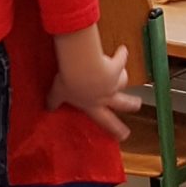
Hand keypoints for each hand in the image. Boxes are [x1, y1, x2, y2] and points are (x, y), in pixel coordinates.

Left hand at [49, 25, 139, 139]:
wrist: (83, 68)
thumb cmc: (69, 83)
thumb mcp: (57, 93)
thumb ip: (54, 101)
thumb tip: (48, 108)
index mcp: (93, 105)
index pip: (104, 120)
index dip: (114, 128)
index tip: (124, 135)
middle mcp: (106, 95)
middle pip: (123, 102)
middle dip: (131, 104)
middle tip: (137, 105)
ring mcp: (113, 81)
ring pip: (123, 82)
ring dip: (124, 79)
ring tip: (123, 75)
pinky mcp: (116, 66)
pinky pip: (121, 59)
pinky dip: (122, 55)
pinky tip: (122, 50)